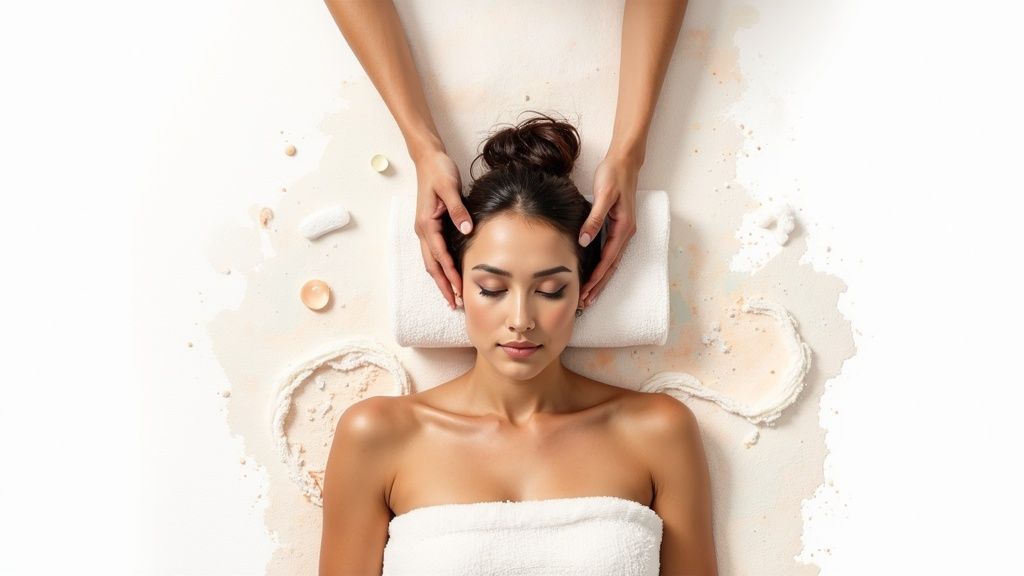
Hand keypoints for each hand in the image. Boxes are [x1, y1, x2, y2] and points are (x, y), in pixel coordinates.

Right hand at [413, 148, 471, 309]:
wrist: (429, 158)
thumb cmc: (439, 170)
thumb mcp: (450, 187)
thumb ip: (458, 210)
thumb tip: (466, 229)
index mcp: (426, 223)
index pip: (439, 255)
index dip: (450, 274)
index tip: (459, 289)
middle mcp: (423, 230)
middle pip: (432, 265)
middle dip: (443, 285)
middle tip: (454, 304)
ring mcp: (425, 229)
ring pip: (432, 261)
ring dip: (441, 279)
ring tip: (452, 296)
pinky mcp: (430, 226)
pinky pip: (435, 252)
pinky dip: (441, 267)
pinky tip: (449, 275)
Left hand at [578, 152, 640, 306]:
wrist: (624, 162)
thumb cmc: (613, 175)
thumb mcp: (603, 195)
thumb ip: (594, 219)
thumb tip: (585, 241)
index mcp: (624, 227)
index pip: (608, 259)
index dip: (597, 277)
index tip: (585, 291)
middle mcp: (626, 232)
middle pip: (611, 266)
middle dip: (599, 285)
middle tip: (585, 302)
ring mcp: (623, 231)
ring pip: (611, 261)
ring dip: (601, 279)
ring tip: (589, 295)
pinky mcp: (618, 227)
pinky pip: (610, 252)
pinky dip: (602, 266)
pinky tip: (594, 273)